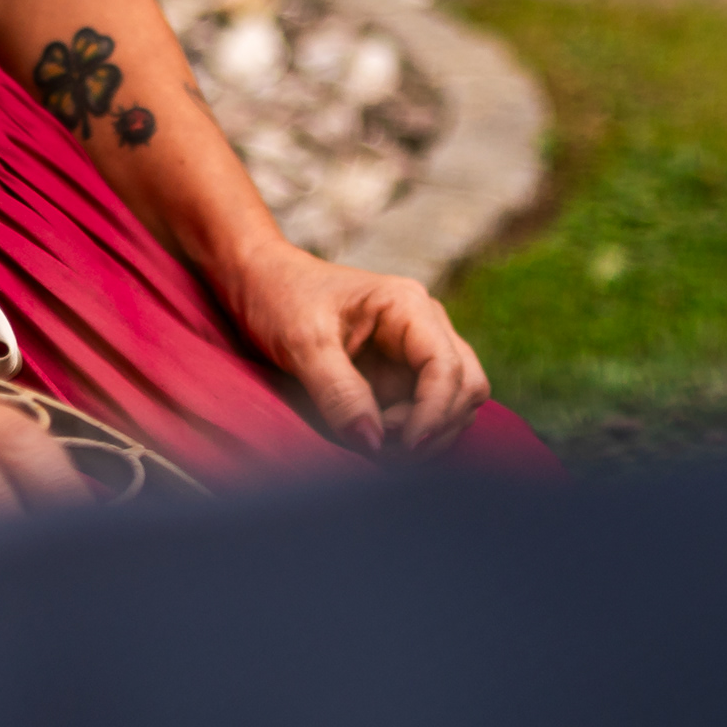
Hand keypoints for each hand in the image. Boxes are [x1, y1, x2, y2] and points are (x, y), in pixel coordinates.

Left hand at [217, 245, 490, 455]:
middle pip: (466, 387)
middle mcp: (425, 326)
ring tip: (373, 440)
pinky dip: (410, 432)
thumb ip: (338, 391)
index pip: (448, 367)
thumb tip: (374, 442)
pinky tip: (373, 437)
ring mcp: (416, 352)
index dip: (434, 413)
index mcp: (408, 306)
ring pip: (454, 403)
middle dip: (434, 425)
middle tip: (381, 444)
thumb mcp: (301, 343)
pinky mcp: (401, 375)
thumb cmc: (280, 297)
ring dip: (425, 432)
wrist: (260, 280)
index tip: (402, 446)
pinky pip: (425, 411)